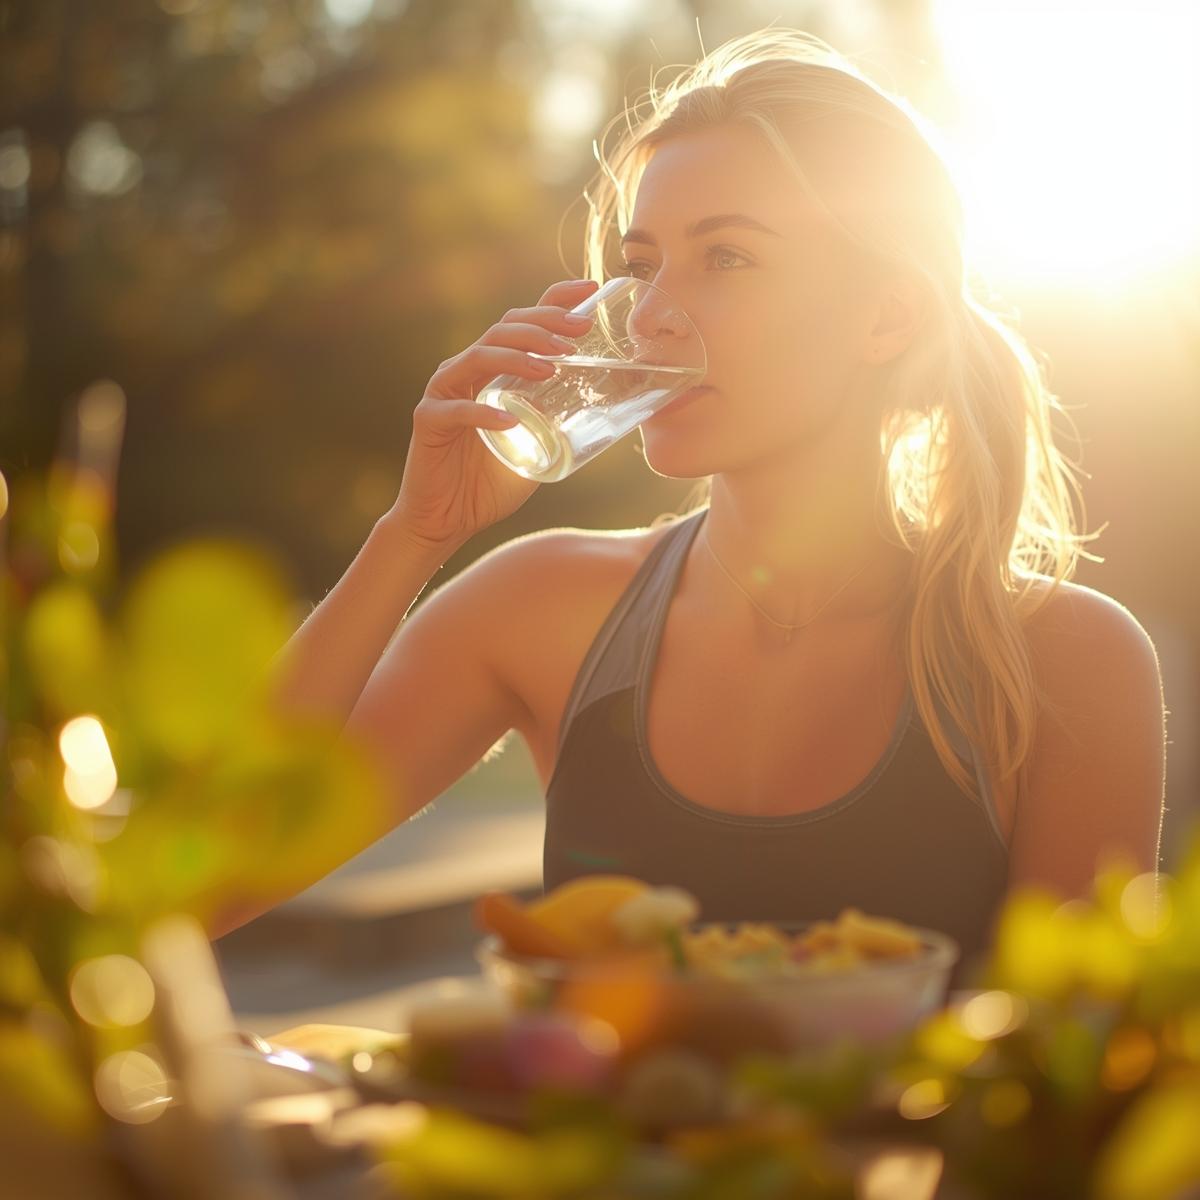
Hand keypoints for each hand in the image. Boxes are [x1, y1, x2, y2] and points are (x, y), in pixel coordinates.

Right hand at [388, 278, 598, 553]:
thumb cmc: (491, 483)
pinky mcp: (429, 421)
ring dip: (517, 357)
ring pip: (479, 356)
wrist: (447, 521)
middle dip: (542, 326)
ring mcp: (444, 392)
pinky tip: (509, 419)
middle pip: (503, 329)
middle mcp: (467, 370)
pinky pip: (457, 410)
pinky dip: (484, 412)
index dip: (555, 300)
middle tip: (577, 334)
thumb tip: (621, 415)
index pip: (523, 320)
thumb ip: (564, 424)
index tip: (590, 291)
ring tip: (549, 368)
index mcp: (494, 370)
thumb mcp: (540, 446)